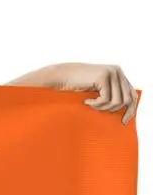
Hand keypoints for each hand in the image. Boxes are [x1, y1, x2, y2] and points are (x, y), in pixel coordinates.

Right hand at [12, 63, 138, 124]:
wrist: (61, 77)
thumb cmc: (76, 87)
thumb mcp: (97, 92)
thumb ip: (111, 95)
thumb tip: (125, 113)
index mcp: (118, 74)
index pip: (132, 95)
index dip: (131, 109)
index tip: (123, 122)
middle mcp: (118, 72)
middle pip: (128, 99)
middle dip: (115, 110)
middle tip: (102, 113)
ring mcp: (112, 73)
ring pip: (117, 101)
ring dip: (103, 107)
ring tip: (92, 105)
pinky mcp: (103, 77)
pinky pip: (106, 99)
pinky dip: (96, 104)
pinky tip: (87, 101)